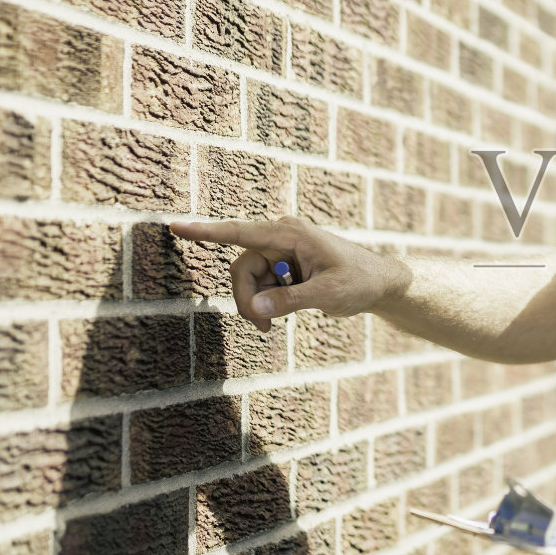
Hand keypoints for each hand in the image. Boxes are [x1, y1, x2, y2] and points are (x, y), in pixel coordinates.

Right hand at [168, 216, 409, 331]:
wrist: (380, 283)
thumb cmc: (360, 281)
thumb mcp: (328, 293)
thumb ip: (291, 300)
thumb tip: (255, 307)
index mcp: (290, 234)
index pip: (240, 232)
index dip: (206, 232)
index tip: (176, 227)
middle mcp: (281, 237)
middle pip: (242, 269)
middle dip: (246, 299)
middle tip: (264, 328)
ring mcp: (281, 251)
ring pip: (248, 280)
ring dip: (256, 304)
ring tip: (274, 326)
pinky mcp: (282, 266)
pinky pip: (259, 285)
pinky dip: (265, 303)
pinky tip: (281, 315)